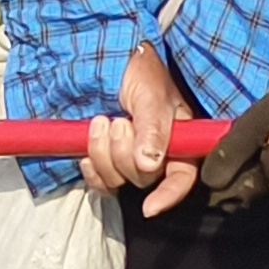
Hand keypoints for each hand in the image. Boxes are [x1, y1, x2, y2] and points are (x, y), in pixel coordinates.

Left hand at [85, 42, 196, 215]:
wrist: (109, 61)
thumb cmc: (140, 72)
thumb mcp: (151, 95)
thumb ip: (153, 129)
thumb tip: (149, 164)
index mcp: (180, 140)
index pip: (182, 177)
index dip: (169, 195)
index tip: (149, 207)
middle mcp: (158, 155)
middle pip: (144, 179)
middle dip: (124, 153)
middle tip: (118, 122)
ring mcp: (130, 159)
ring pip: (118, 180)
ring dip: (103, 154)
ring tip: (102, 122)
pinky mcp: (107, 161)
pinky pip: (99, 181)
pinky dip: (91, 168)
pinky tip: (87, 150)